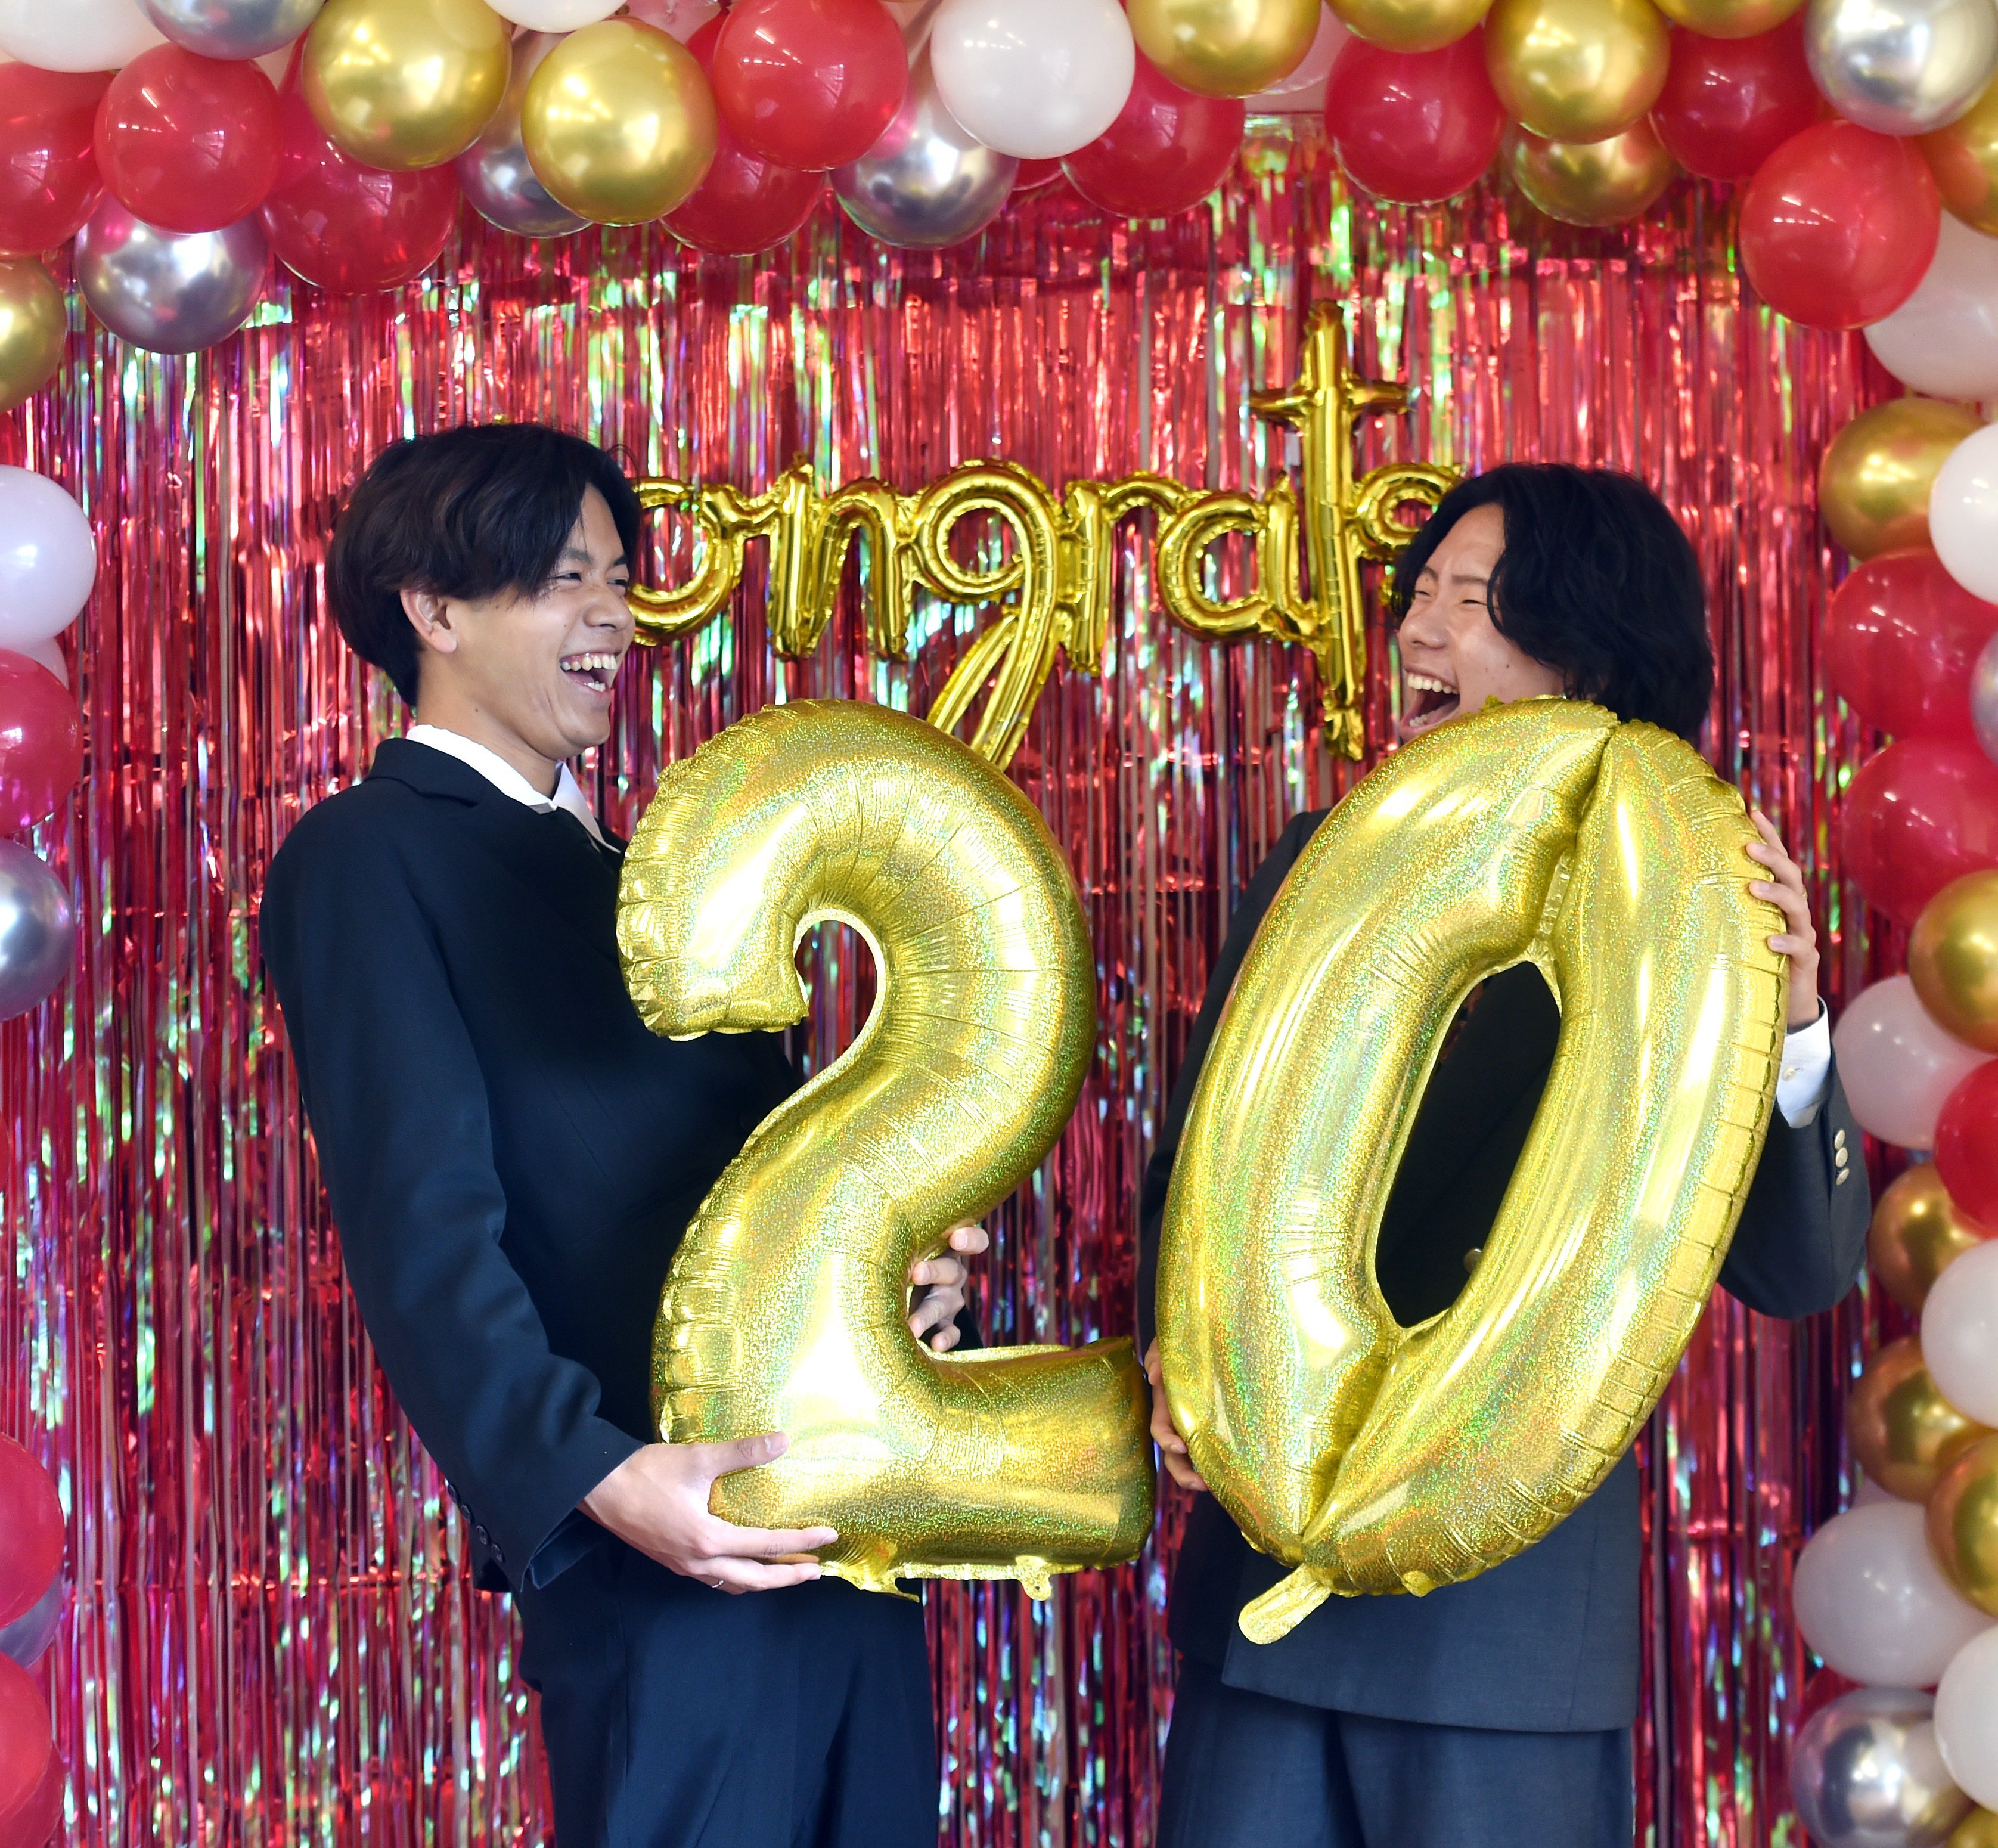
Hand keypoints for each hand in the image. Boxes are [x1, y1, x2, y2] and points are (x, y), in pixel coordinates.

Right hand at [580, 1435, 835, 1591]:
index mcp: (709, 1540)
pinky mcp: (672, 1561)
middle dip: (788, 1577)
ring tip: (787, 1572)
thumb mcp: (698, 1459)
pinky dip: (737, 1578)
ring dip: (763, 1580)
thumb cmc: (646, 1473)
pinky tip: (743, 1566)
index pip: (767, 1545)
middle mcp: (698, 1562)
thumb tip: (783, 1441)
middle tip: (817, 1571)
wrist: (597, 1488)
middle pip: (754, 1579)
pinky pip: (714, 1579)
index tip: (828, 1537)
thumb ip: (742, 1453)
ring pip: (733, 1584)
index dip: (801, 1542)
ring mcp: (683, 1566)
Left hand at [908, 1222, 987, 1351]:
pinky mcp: (945, 1325)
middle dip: (934, 1271)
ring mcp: (950, 1301)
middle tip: (915, 1274)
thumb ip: (896, 1238)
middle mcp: (952, 1274)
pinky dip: (945, 1339)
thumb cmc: (900, 1258)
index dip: (970, 1238)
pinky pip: (951, 1333)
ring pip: (944, 1305)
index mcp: (945, 1249)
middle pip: (951, 1271)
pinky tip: (935, 1344)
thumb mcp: (904, 1246)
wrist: (900, 1291)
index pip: (972, 1240)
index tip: (956, 1239)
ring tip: (912, 1326)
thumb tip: (864, 1218)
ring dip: (928, 1314)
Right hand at [1144, 1339, 1206, 1492]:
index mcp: (1166, 1401)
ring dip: (1197, 1474)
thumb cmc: (1185, 1338)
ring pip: (1190, 1457)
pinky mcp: (1214, 1424)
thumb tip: (1154, 1375)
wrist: (1209, 1333)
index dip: (1166, 1439)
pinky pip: (1211, 1447)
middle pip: (1172, 1453)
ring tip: (1212, 1486)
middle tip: (1200, 1483)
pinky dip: (1215, 1463)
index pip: (1159, 1427)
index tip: (1180, 1446)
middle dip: (1182, 1471)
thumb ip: (1159, 1355)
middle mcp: (1177, 1418)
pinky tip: (1230, 1472)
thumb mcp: (1168, 1342)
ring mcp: (1194, 1423)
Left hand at [1746, 809, 1821, 1028]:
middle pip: (1791, 876)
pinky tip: (1769, 940)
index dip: (1769, 835)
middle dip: (1772, 857)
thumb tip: (1683, 881)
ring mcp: (1802, 934)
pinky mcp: (1804, 961)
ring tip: (1752, 886)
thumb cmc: (1757, 956)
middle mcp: (1794, 912)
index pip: (1778, 861)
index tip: (1753, 811)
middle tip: (1748, 845)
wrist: (1785, 1000)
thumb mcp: (1741, 926)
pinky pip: (1800, 947)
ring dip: (1775, 893)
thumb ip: (1726, 905)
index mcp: (1780, 898)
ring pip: (1797, 906)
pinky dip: (1786, 941)